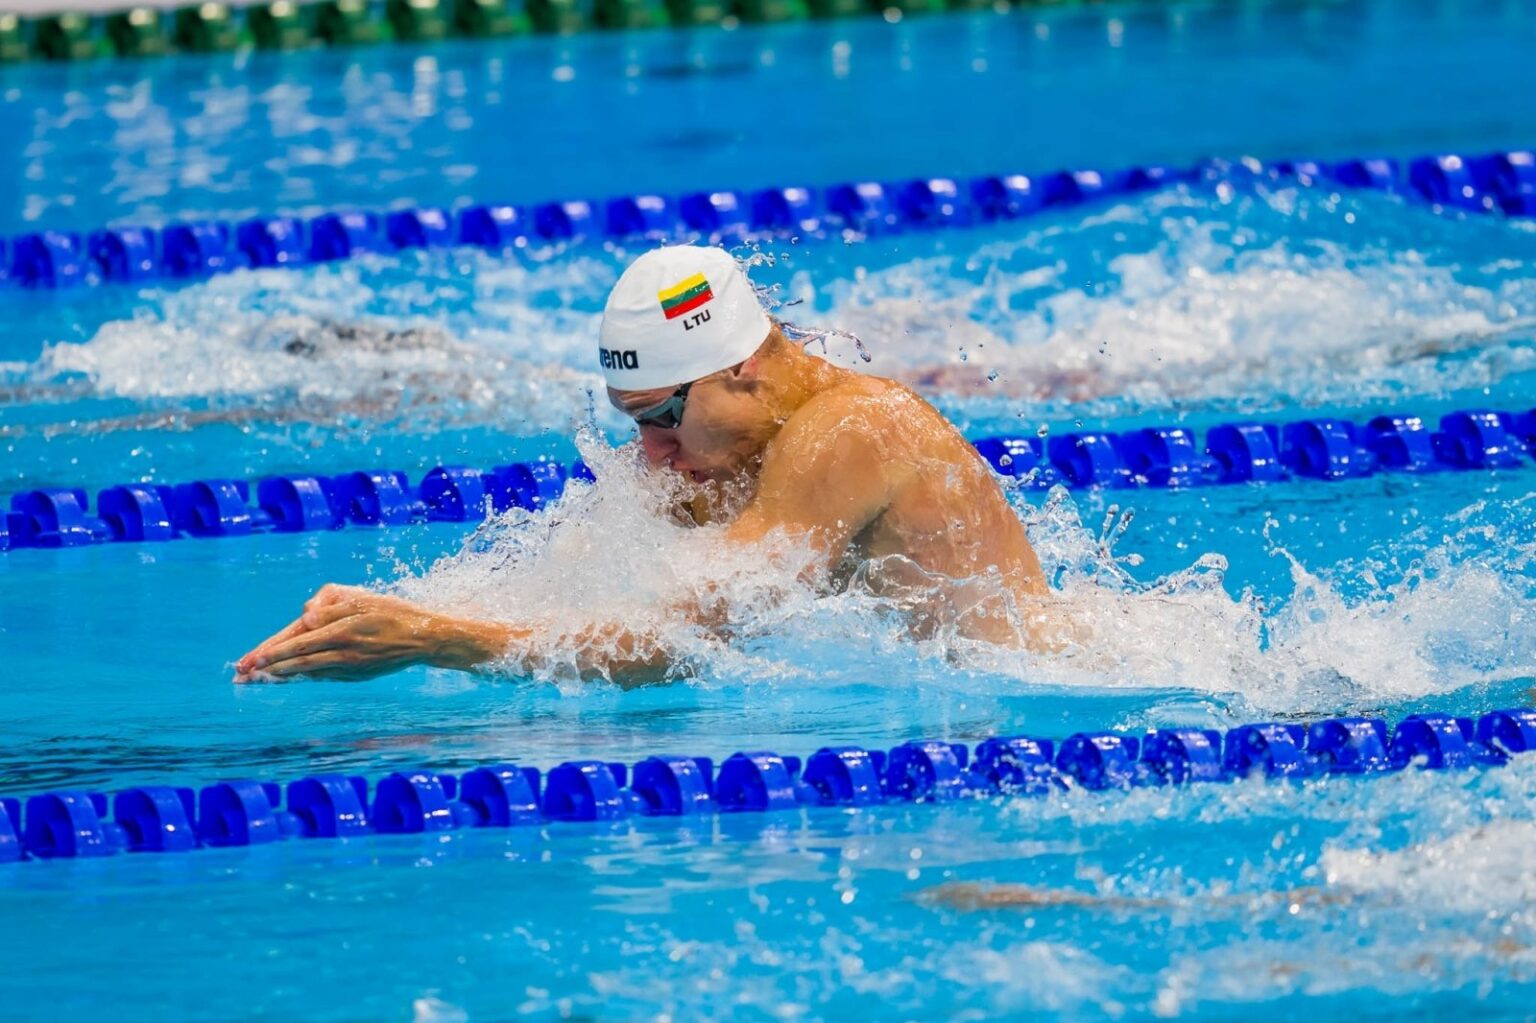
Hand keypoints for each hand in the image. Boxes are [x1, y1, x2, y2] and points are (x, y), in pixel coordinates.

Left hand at [234, 584, 454, 681]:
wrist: (424, 638)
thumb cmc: (392, 612)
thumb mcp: (361, 599)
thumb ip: (329, 606)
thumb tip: (303, 616)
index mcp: (341, 631)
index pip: (298, 643)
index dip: (272, 652)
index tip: (250, 660)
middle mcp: (342, 653)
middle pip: (297, 662)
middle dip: (268, 670)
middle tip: (242, 677)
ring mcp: (349, 668)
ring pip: (308, 673)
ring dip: (281, 676)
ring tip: (259, 680)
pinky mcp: (356, 676)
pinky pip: (324, 676)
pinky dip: (304, 677)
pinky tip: (291, 678)